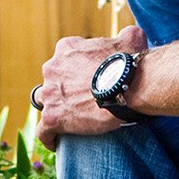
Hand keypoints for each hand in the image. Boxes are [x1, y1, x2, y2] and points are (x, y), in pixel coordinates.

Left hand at [36, 25, 148, 148]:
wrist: (126, 86)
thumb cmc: (128, 63)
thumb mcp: (130, 40)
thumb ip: (128, 36)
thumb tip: (135, 35)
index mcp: (66, 49)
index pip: (64, 62)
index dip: (73, 74)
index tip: (85, 85)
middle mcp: (53, 68)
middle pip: (52, 82)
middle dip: (62, 92)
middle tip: (81, 104)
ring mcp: (50, 93)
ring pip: (45, 104)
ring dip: (55, 111)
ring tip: (69, 124)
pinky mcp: (53, 117)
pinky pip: (43, 130)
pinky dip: (48, 137)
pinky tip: (57, 143)